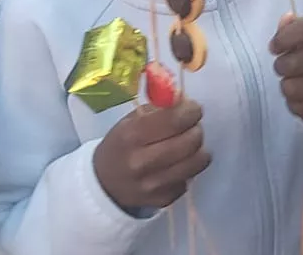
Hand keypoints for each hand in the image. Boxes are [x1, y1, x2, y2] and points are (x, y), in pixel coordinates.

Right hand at [92, 100, 211, 210]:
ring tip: (188, 145)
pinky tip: (176, 165)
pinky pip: (189, 179)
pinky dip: (188, 170)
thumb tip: (186, 103)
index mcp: (132, 136)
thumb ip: (159, 110)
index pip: (174, 120)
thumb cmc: (120, 145)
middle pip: (190, 142)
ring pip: (197, 162)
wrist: (103, 184)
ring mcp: (153, 184)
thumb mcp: (130, 121)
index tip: (194, 109)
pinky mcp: (163, 200)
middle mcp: (142, 162)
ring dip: (198, 150)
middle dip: (197, 130)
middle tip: (192, 127)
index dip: (191, 111)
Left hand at [270, 14, 302, 123]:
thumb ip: (290, 28)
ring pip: (295, 87)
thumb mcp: (301, 38)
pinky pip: (301, 107)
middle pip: (295, 63)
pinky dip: (296, 105)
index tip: (273, 48)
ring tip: (291, 84)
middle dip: (283, 67)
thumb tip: (287, 18)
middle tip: (282, 68)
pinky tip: (299, 99)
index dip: (284, 39)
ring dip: (288, 87)